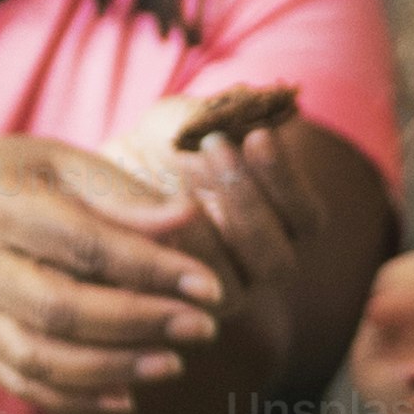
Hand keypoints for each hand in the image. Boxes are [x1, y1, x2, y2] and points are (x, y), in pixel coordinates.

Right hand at [0, 135, 224, 413]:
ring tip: (175, 364)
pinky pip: (25, 385)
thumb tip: (187, 218)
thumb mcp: (65, 163)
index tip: (209, 285)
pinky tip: (129, 396)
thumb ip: (123, 194)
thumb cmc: (20, 177)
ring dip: (113, 369)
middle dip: (139, 323)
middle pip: (60, 308)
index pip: (85, 245)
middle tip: (202, 327)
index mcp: (2, 205)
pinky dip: (77, 399)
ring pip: (40, 358)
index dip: (151, 269)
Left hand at [115, 93, 328, 343]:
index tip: (257, 135)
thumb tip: (253, 103)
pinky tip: (148, 213)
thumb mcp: (195, 119)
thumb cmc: (167, 142)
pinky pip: (172, 297)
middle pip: (277, 263)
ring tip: (176, 174)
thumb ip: (225, 116)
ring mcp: (211, 298)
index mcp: (281, 228)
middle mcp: (254, 270)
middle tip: (213, 148)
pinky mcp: (165, 310)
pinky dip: (162, 255)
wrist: (107, 173)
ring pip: (229, 287)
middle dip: (246, 203)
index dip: (286, 180)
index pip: (306, 220)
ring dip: (205, 232)